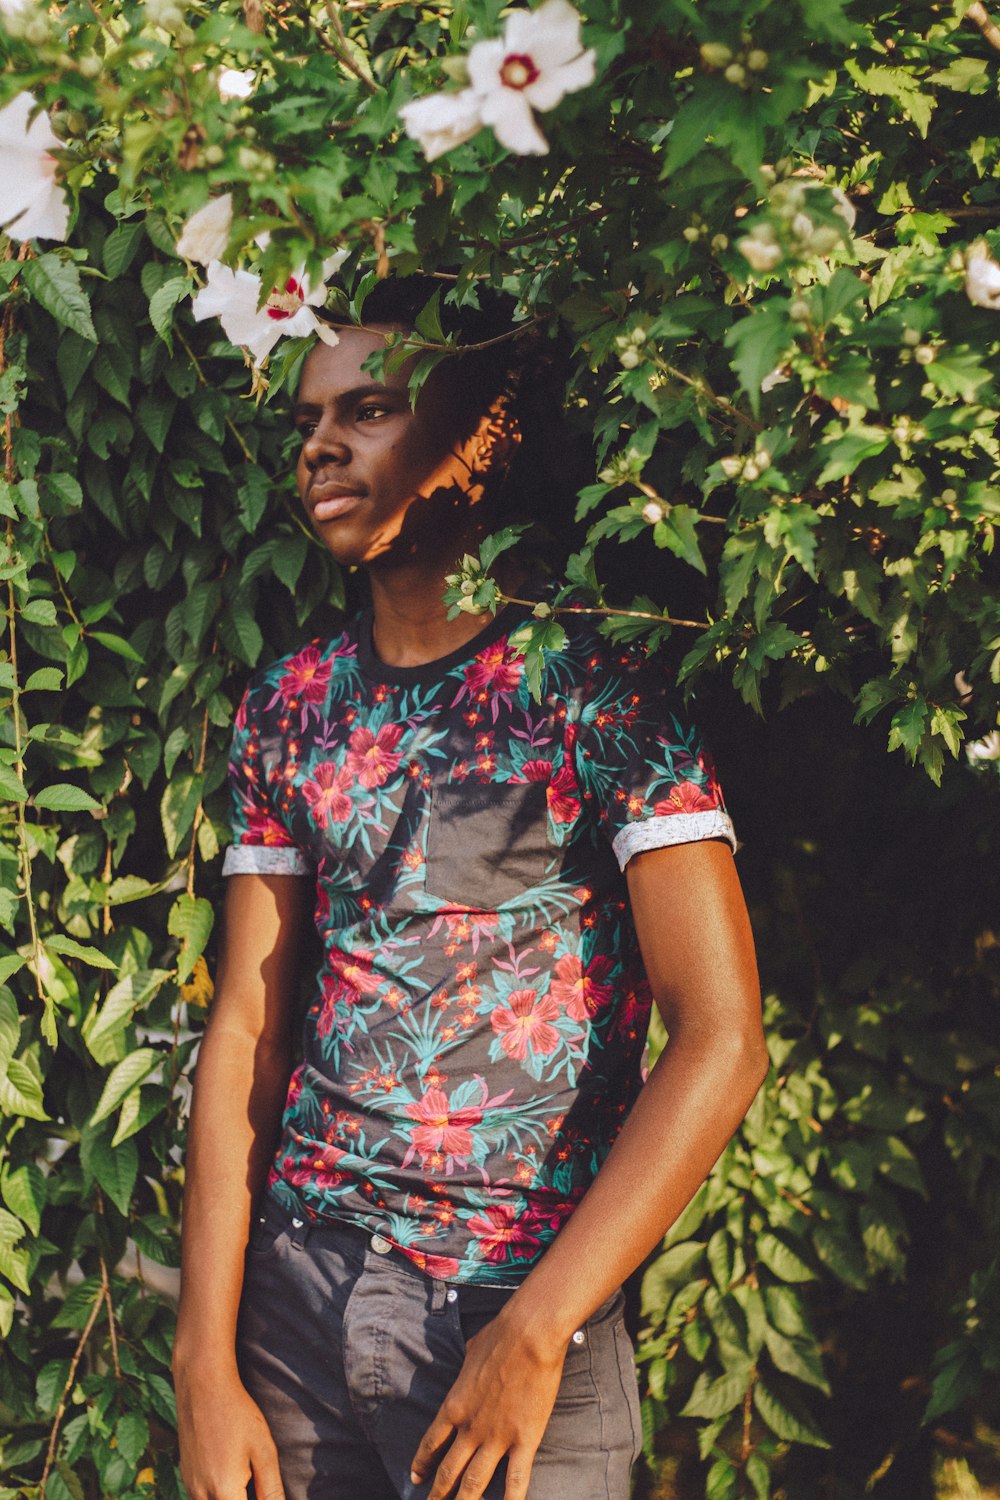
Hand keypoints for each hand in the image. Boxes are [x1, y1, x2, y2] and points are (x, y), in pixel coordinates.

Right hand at [174, 1361, 284, 1499]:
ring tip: (246, 1478)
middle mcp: (202, 1496)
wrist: (202, 1387)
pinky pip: (203, 1499)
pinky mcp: (186, 1478)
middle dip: (243, 1498)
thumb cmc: (237, 1414)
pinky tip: (232, 1474)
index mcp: (224, 1492)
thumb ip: (271, 1490)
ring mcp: (191, 1488)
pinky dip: (219, 1495)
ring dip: (231, 1497)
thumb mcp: (263, 1451)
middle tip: (255, 1479)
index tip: (263, 1489)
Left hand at [410, 1305, 565, 1499]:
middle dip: (438, 1494)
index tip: (416, 1478)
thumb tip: (469, 1358)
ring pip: (474, 1484)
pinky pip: (516, 1480)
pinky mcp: (524, 1440)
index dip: (422, 1464)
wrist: (528, 1335)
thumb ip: (467, 1365)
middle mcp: (471, 1428)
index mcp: (455, 1405)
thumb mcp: (471, 1349)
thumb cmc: (499, 1335)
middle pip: (449, 1471)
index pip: (432, 1442)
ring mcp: (497, 1438)